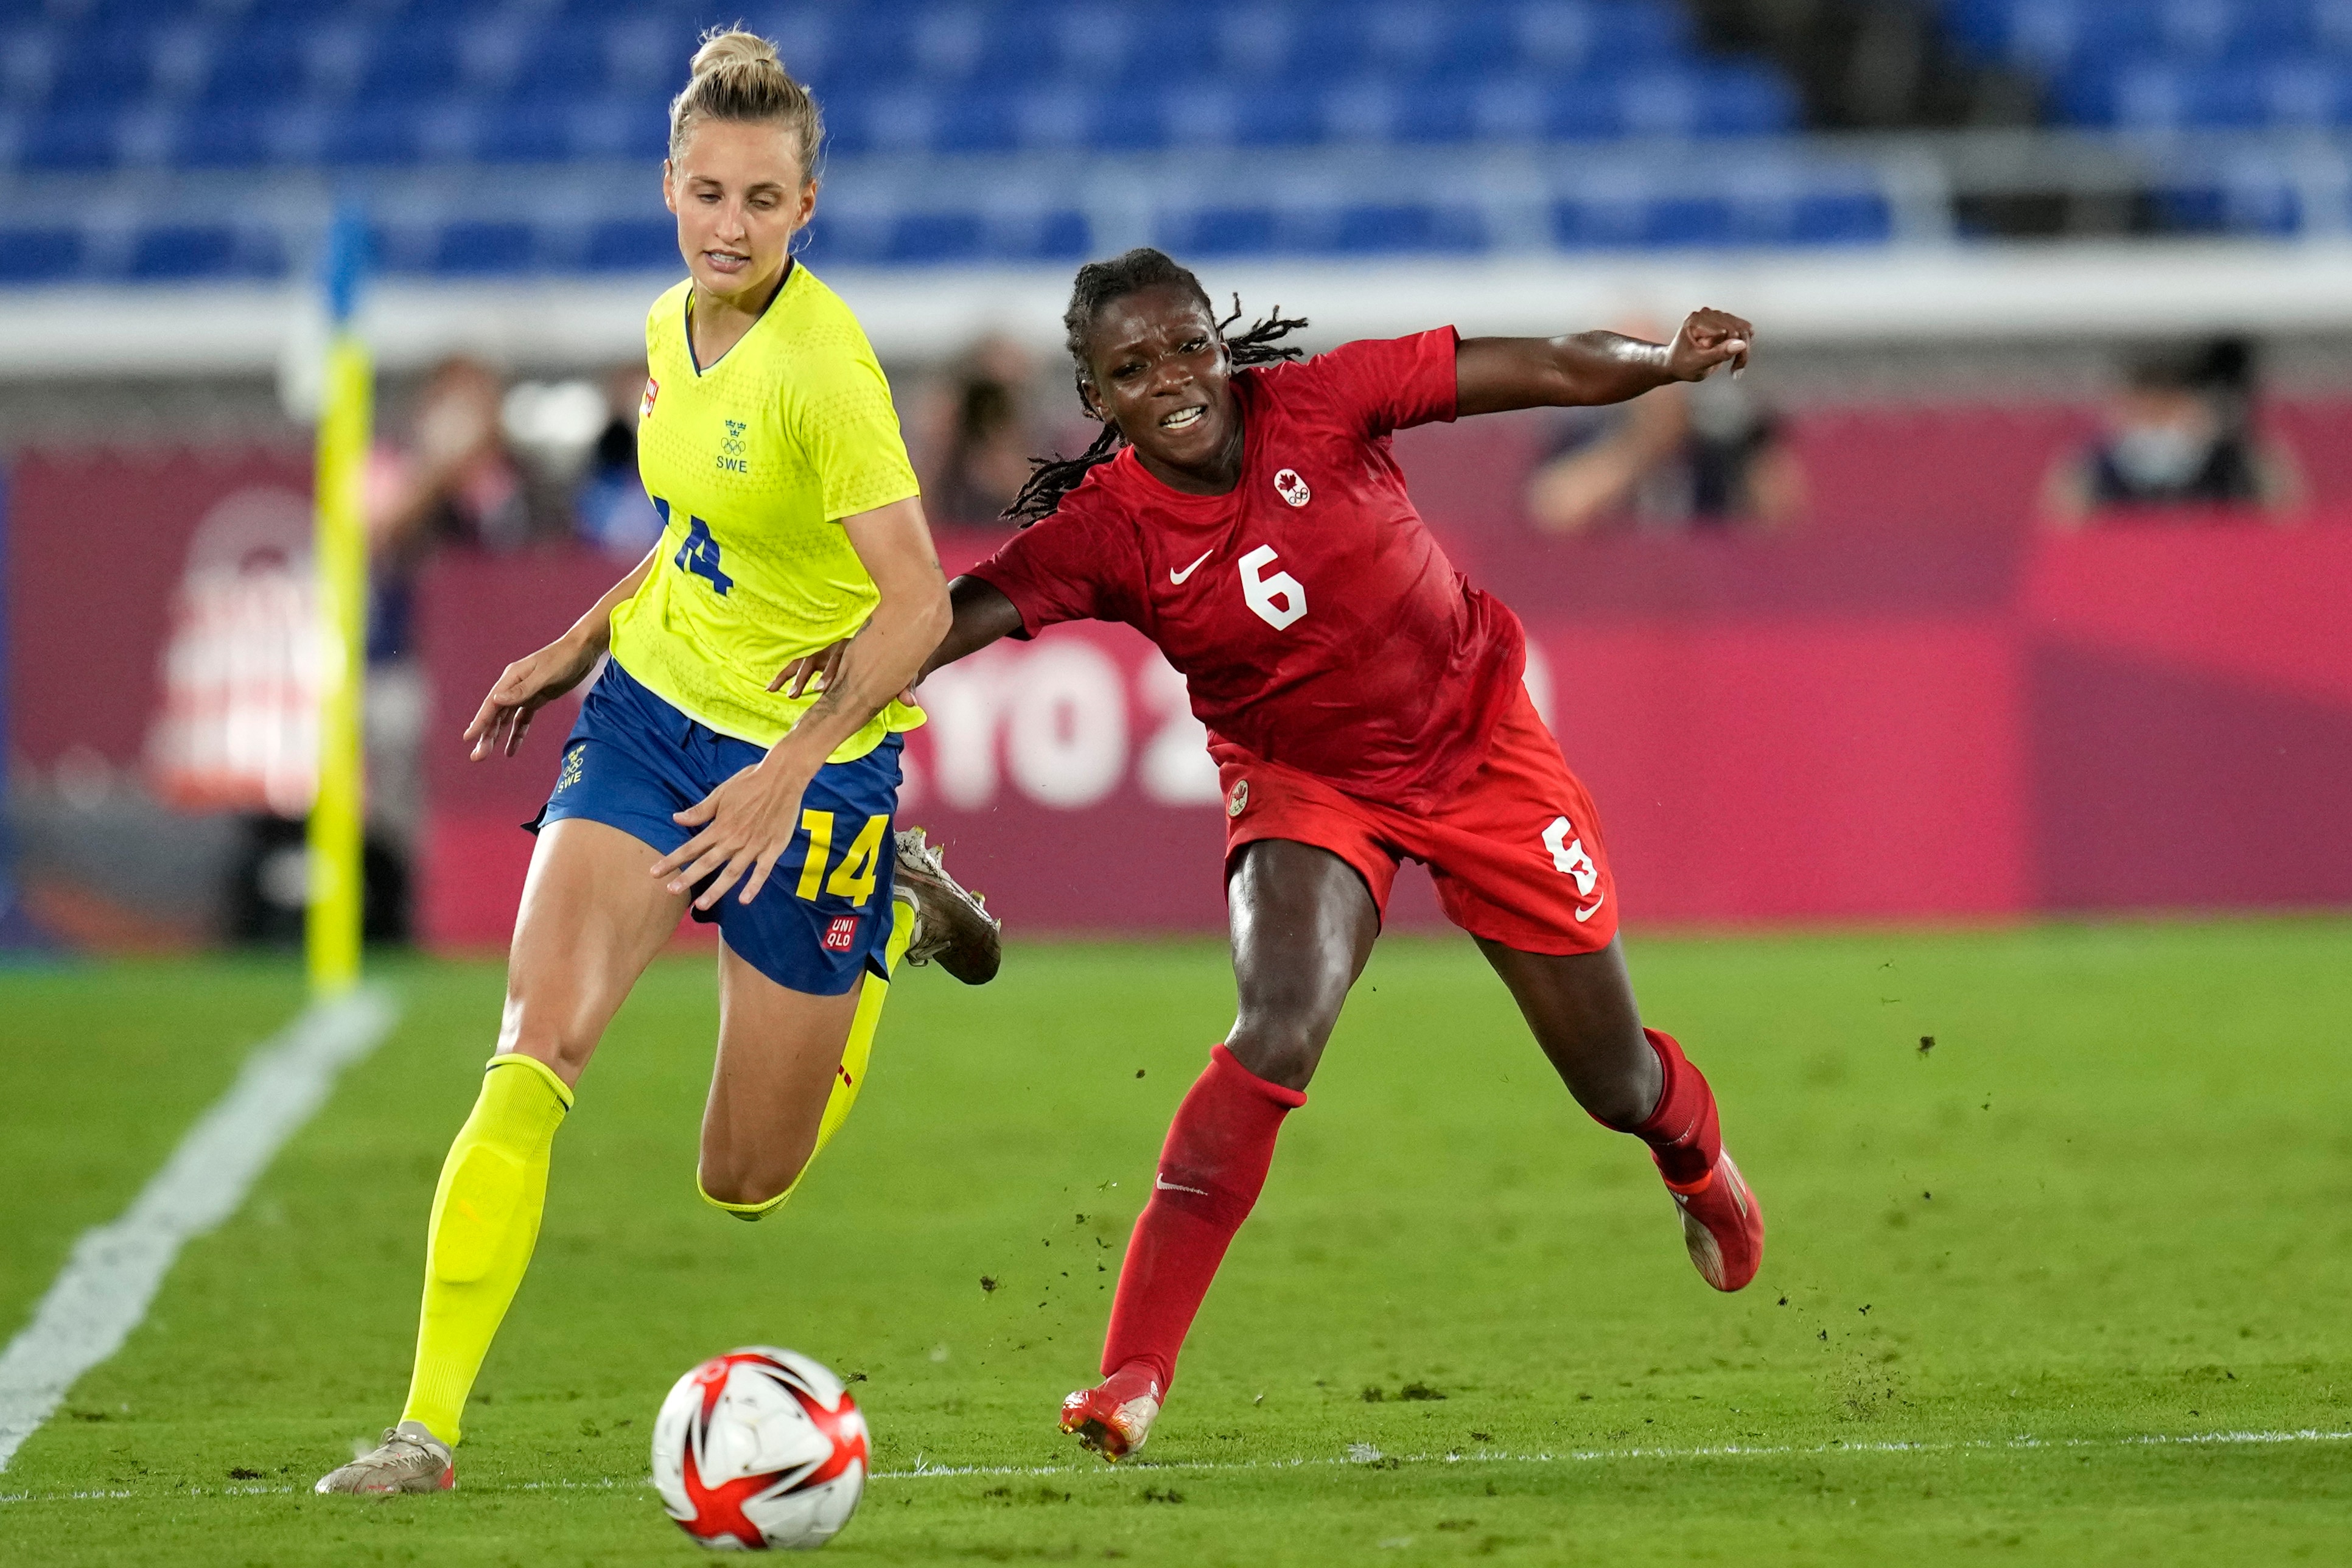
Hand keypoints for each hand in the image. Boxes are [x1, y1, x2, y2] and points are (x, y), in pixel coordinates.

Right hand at [463, 635, 601, 759]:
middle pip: (496, 714)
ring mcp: (524, 693)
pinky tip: (510, 750)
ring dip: (496, 736)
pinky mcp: (537, 698)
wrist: (582, 650)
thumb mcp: (545, 675)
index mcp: (511, 678)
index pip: (492, 704)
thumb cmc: (564, 658)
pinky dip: (517, 734)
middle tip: (477, 757)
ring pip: (506, 719)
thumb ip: (522, 689)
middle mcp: (514, 686)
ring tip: (485, 754)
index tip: (468, 738)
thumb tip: (497, 700)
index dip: (480, 722)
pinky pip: (523, 719)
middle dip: (486, 735)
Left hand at [652, 759, 811, 909]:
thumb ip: (700, 810)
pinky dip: (754, 886)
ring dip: (716, 890)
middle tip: (671, 891)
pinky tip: (744, 900)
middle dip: (688, 878)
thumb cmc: (751, 781)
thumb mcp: (722, 792)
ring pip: (732, 872)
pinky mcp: (773, 848)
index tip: (655, 873)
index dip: (672, 860)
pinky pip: (762, 871)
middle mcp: (734, 839)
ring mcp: (754, 845)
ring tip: (702, 905)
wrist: (783, 777)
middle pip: (707, 863)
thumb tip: (676, 819)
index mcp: (720, 826)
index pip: (691, 847)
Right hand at [769, 635, 917, 706]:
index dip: (830, 672)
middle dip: (809, 677)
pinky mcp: (819, 660)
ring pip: (806, 662)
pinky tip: (771, 689)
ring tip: (789, 696)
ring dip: (795, 679)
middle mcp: (841, 648)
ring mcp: (828, 653)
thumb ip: (906, 686)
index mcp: (860, 649)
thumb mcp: (905, 672)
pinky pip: (798, 666)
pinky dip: (785, 676)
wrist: (896, 644)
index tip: (822, 689)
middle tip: (799, 694)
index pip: (841, 657)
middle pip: (820, 658)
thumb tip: (912, 703)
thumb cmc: (900, 661)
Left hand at [1664, 307, 1753, 381]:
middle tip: (1734, 371)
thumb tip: (1740, 344)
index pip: (1727, 331)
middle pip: (1739, 329)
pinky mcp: (1725, 321)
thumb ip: (1718, 353)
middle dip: (1740, 352)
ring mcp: (1717, 316)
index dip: (1727, 351)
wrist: (1677, 364)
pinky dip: (1744, 346)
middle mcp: (1707, 314)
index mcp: (1695, 320)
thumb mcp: (1698, 364)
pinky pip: (1746, 330)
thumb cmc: (1683, 365)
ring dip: (1744, 350)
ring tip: (1735, 367)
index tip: (1721, 366)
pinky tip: (1735, 357)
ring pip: (1746, 329)